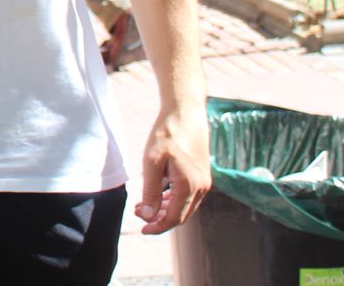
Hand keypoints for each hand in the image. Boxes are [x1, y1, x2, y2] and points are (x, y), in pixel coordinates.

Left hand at [136, 107, 210, 233]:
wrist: (185, 114)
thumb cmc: (167, 134)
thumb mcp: (151, 162)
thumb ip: (150, 191)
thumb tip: (148, 216)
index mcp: (190, 186)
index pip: (174, 218)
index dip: (157, 227)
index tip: (141, 229)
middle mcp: (202, 188)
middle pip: (181, 216)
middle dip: (159, 219)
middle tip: (139, 212)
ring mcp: (204, 182)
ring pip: (185, 207)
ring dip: (166, 210)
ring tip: (145, 206)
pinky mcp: (203, 176)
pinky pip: (189, 197)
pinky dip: (174, 201)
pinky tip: (159, 198)